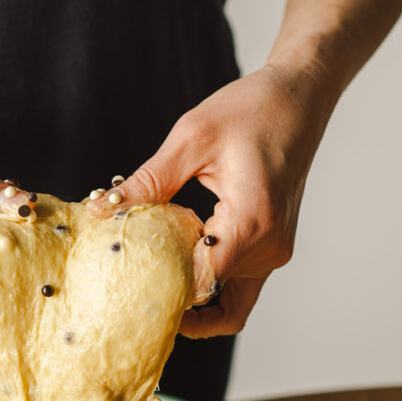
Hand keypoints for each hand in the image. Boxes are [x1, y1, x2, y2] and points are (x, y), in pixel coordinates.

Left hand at [89, 62, 338, 337]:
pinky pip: (238, 285)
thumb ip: (149, 182)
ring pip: (228, 302)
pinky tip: (175, 259)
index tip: (127, 289)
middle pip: (214, 299)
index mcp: (252, 221)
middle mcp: (269, 247)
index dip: (165, 293)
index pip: (203, 283)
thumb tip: (102, 208)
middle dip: (173, 300)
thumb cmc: (250, 110)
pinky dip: (207, 281)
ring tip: (148, 274)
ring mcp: (275, 252)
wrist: (299, 98)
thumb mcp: (191, 138)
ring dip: (191, 294)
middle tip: (128, 290)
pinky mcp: (272, 248)